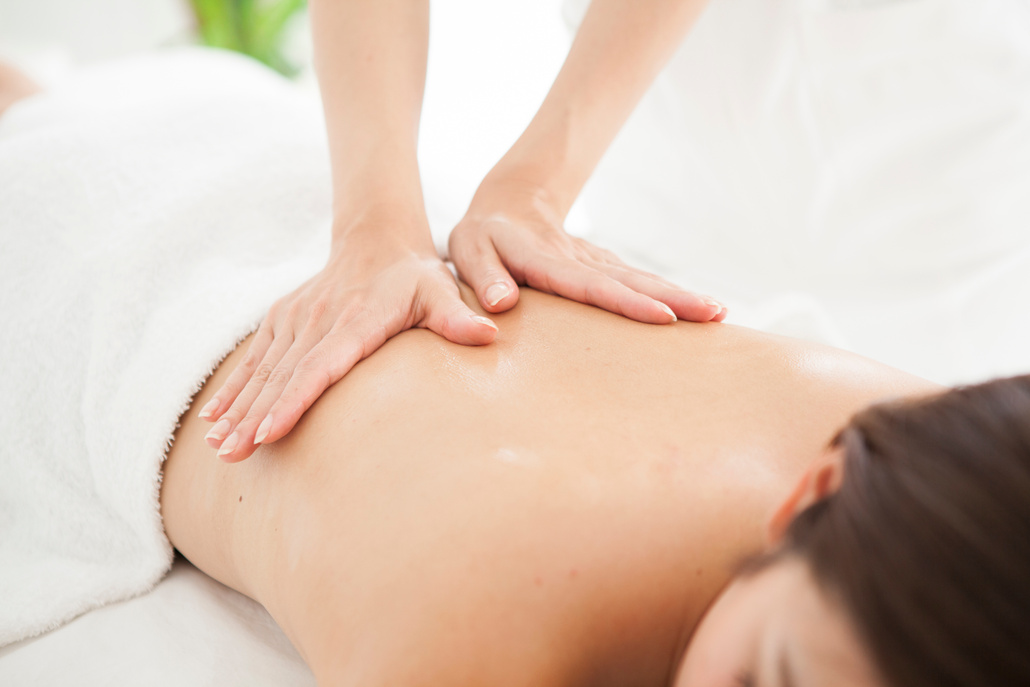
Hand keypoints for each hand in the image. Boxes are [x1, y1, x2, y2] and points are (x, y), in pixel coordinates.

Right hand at [198, 219, 497, 462]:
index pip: (321, 365)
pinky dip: (233, 389)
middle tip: (233, 455)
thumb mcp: (440, 291)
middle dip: (255, 417)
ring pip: (262, 370)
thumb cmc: (416, 276)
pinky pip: (254, 359)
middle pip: (283, 375)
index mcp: (355, 319)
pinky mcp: (283, 319)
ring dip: (238, 408)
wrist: (377, 239)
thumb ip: (457, 317)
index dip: (294, 399)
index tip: (270, 431)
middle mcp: (318, 319)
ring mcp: (296, 318)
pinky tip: (213, 419)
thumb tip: (489, 334)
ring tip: (220, 447)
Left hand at [448, 176, 726, 322]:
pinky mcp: (605, 268)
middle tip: (714, 315)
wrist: (510, 204)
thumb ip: (484, 276)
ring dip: (680, 295)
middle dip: (674, 297)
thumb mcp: (469, 251)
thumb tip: (502, 305)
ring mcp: (596, 262)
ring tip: (718, 314)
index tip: (663, 316)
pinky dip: (668, 294)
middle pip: (629, 279)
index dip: (626, 301)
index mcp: (543, 257)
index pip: (587, 284)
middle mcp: (578, 259)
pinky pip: (638, 281)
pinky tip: (698, 309)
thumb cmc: (482, 238)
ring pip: (640, 278)